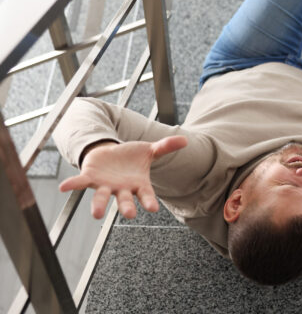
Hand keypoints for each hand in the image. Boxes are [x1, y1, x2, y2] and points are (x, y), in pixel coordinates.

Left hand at [59, 136, 186, 218]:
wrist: (110, 154)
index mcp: (137, 184)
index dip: (148, 201)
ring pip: (101, 197)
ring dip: (99, 205)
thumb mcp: (149, 151)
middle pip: (124, 200)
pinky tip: (64, 186)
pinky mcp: (90, 178)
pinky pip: (80, 182)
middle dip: (126, 207)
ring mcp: (105, 185)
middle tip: (130, 214)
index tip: (153, 209)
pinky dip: (72, 184)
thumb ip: (166, 146)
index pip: (145, 195)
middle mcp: (121, 188)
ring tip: (96, 214)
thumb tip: (185, 140)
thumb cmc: (131, 157)